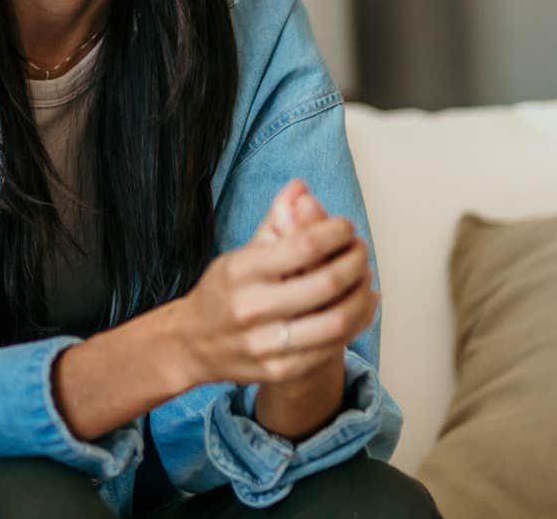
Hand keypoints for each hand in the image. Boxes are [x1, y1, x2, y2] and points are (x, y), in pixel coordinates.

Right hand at [173, 190, 377, 388]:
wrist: (192, 344)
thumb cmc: (223, 292)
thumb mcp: (240, 254)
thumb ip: (274, 223)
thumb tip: (301, 187)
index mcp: (240, 271)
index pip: (303, 246)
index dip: (335, 233)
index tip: (346, 227)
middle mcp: (251, 308)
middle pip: (325, 284)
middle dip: (355, 262)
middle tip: (360, 251)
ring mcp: (265, 344)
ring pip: (335, 321)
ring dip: (361, 295)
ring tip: (365, 277)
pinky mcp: (279, 370)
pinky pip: (332, 347)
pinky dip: (356, 323)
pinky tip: (362, 305)